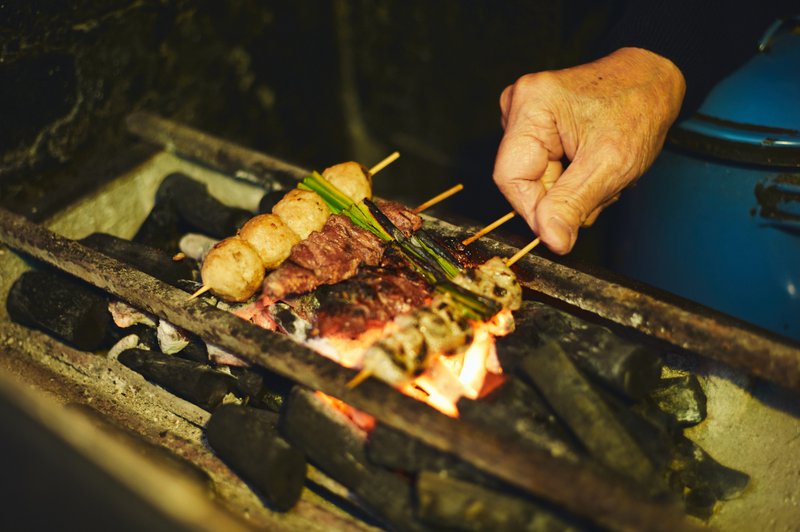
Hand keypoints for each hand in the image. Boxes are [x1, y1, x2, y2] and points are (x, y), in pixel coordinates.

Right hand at [493, 47, 685, 253]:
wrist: (653, 83)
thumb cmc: (638, 110)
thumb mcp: (610, 165)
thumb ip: (573, 205)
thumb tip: (550, 240)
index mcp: (531, 106)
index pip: (510, 179)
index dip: (535, 211)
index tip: (566, 228)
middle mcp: (518, 106)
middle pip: (524, 181)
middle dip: (563, 196)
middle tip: (600, 185)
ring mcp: (524, 116)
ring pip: (536, 180)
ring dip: (570, 189)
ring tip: (601, 169)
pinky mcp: (535, 126)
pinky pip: (544, 171)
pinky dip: (571, 178)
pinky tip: (591, 163)